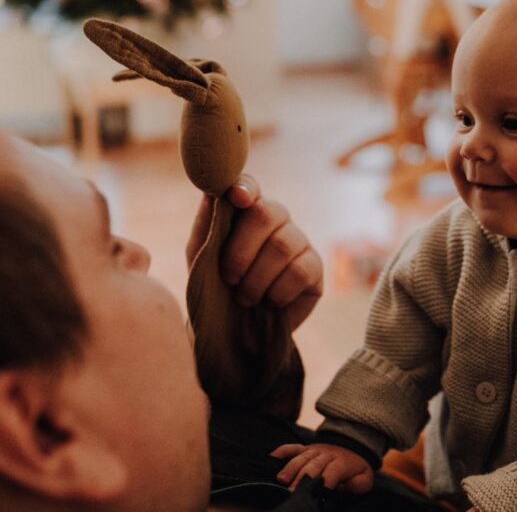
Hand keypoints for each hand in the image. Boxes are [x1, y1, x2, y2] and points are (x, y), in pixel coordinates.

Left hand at [186, 174, 323, 330]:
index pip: (249, 185)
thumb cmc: (216, 286)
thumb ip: (206, 224)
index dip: (244, 187)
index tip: (235, 197)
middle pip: (266, 213)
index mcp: (246, 209)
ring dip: (256, 278)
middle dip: (241, 250)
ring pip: (282, 245)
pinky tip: (269, 302)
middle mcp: (276, 218)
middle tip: (228, 278)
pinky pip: (299, 271)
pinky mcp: (315, 267)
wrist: (234, 330)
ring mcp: (299, 240)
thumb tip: (213, 193)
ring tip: (244, 297)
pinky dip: (277, 291)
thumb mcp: (201, 256)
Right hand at [271, 443, 372, 493]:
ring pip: (301, 457)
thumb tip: (344, 487)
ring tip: (282, 480)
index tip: (319, 492)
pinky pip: (292, 447)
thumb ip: (357, 485)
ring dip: (291, 468)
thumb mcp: (364, 479)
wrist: (352, 447)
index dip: (327, 480)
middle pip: (314, 465)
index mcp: (342, 462)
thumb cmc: (355, 470)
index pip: (333, 471)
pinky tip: (272, 457)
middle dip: (303, 478)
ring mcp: (314, 450)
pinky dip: (282, 451)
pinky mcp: (305, 449)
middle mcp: (326, 454)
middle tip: (293, 491)